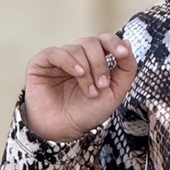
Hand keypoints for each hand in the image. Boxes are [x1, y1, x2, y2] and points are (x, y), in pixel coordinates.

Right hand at [23, 33, 137, 140]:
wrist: (64, 129)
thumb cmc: (87, 112)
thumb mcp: (115, 93)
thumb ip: (126, 70)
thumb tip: (127, 44)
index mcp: (94, 61)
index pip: (104, 40)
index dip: (114, 43)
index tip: (123, 53)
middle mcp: (77, 56)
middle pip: (92, 42)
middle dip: (100, 64)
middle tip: (102, 85)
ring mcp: (59, 58)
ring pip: (77, 48)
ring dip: (88, 71)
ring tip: (90, 92)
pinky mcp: (42, 62)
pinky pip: (56, 52)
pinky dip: (70, 62)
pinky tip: (78, 74)